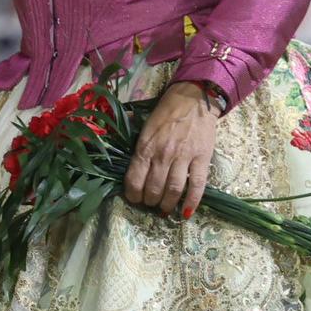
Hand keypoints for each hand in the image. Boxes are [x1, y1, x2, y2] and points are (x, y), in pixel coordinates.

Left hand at [123, 82, 219, 216]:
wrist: (194, 98)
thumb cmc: (166, 111)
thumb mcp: (143, 124)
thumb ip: (132, 140)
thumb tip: (108, 140)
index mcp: (146, 146)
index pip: (134, 179)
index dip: (132, 194)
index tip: (134, 199)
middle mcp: (163, 154)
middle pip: (153, 188)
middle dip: (150, 201)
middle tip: (150, 203)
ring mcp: (184, 157)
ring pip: (173, 190)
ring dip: (167, 205)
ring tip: (165, 209)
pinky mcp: (202, 158)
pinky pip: (197, 185)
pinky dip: (192, 202)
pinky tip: (186, 212)